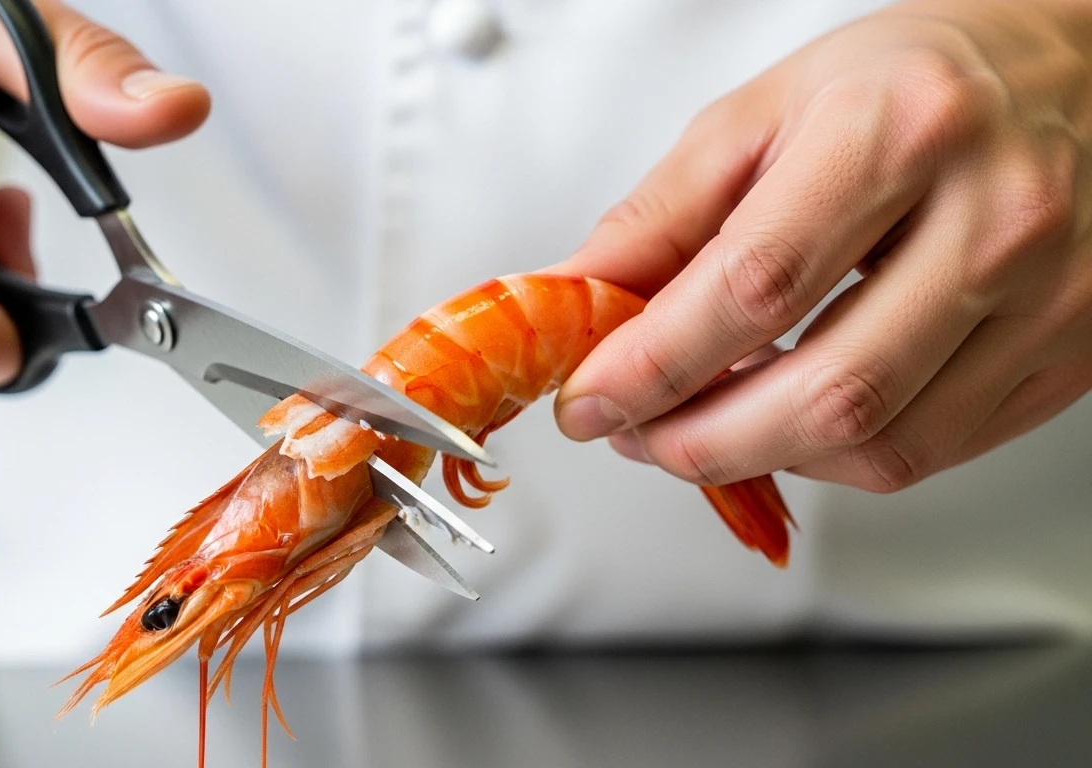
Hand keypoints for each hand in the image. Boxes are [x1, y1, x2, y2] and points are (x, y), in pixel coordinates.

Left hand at [553, 0, 1091, 491]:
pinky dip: (837, 456)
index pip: (754, 285)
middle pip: (827, 393)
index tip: (591, 400)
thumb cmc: (918, 82)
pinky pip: (935, 452)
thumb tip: (580, 298)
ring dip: (764, 458)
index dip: (653, 365)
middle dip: (700, 441)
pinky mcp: (1070, 355)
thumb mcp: (768, 110)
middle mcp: (995, 217)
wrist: (1079, 75)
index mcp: (902, 132)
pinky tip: (788, 417)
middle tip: (637, 434)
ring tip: (705, 422)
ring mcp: (1049, 296)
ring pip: (882, 445)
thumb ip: (664, 212)